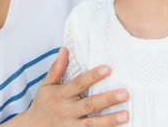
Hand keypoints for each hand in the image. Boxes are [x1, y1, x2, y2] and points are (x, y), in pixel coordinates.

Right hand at [10, 47, 129, 125]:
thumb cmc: (42, 105)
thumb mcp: (46, 85)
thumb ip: (56, 68)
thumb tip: (64, 49)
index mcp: (61, 94)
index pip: (79, 83)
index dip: (93, 76)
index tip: (108, 69)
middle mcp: (67, 110)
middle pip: (90, 104)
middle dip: (108, 99)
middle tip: (124, 94)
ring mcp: (71, 125)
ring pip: (93, 123)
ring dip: (110, 120)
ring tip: (126, 115)